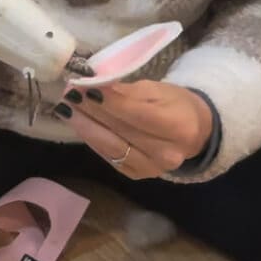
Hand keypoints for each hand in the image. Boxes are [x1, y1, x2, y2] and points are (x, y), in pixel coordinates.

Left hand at [57, 80, 212, 179]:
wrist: (194, 132)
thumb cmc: (175, 104)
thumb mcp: (158, 89)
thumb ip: (128, 91)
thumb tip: (96, 85)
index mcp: (179, 127)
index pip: (137, 114)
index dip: (108, 101)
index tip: (84, 87)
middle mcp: (167, 153)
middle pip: (121, 131)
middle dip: (91, 111)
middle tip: (68, 94)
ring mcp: (152, 169)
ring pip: (111, 147)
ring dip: (85, 127)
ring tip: (66, 109)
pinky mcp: (138, 175)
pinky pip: (109, 157)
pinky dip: (92, 140)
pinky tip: (80, 125)